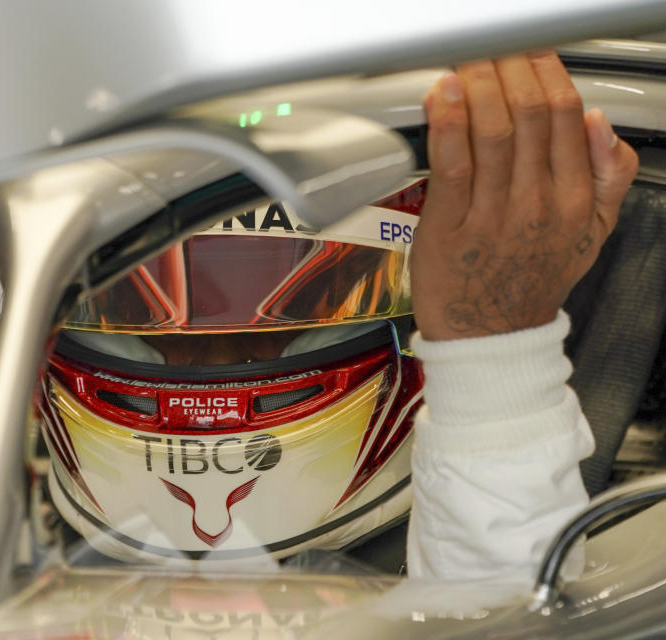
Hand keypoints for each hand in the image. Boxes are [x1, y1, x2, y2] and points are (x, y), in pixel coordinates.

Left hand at [410, 52, 638, 340]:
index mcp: (574, 200)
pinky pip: (452, 164)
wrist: (491, 339)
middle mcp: (537, 203)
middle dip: (512, 68)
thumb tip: (602, 124)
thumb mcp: (591, 235)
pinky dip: (447, 123)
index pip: (568, 117)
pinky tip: (442, 95)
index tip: (528, 52)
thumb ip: (608, 177)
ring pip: (494, 132)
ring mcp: (492, 215)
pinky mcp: (449, 226)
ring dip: (480, 85)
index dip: (546, 74)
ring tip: (469, 59)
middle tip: (494, 46)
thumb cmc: (529, 282)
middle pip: (532, 115)